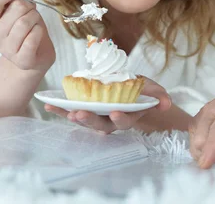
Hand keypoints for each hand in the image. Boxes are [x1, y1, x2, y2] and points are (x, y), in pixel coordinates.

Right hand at [0, 0, 55, 72]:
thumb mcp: (13, 9)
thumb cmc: (26, 29)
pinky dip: (39, 31)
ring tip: (35, 23)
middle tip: (31, 12)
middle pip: (16, 8)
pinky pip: (33, 37)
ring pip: (25, 22)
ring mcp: (7, 50)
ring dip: (36, 18)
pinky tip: (37, 34)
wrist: (35, 56)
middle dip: (29, 6)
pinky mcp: (22, 60)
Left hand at [45, 77, 171, 133]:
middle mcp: (110, 120)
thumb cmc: (141, 92)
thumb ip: (160, 96)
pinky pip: (71, 111)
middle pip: (99, 124)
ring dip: (72, 116)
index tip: (115, 112)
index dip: (120, 118)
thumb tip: (166, 103)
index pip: (123, 121)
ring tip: (63, 111)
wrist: (130, 89)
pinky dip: (59, 109)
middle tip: (80, 114)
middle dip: (89, 120)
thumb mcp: (153, 91)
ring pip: (84, 120)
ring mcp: (96, 116)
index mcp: (127, 116)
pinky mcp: (84, 110)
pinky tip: (48, 105)